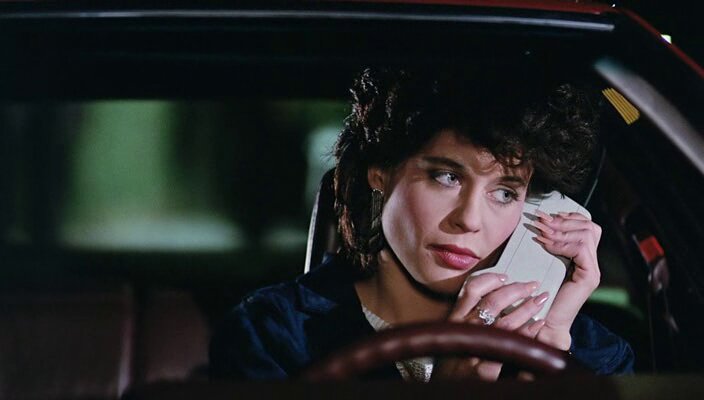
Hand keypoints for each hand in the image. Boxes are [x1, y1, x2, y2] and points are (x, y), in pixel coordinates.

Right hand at [434, 273, 548, 380]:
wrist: (444, 389)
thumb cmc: (450, 361)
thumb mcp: (453, 333)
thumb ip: (466, 315)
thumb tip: (489, 297)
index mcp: (456, 319)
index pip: (472, 290)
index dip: (490, 279)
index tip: (505, 276)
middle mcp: (464, 330)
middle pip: (492, 302)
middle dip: (516, 290)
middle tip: (532, 285)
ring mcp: (474, 349)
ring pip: (505, 321)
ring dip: (526, 308)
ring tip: (540, 300)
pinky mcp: (484, 370)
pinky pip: (510, 347)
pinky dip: (527, 332)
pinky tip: (538, 325)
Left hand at [532, 211, 601, 349]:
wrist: (544, 323)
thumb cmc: (539, 296)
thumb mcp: (542, 264)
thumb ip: (547, 247)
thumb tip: (540, 224)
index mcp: (582, 258)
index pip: (587, 226)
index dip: (569, 216)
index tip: (549, 215)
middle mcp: (591, 263)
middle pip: (589, 227)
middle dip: (563, 220)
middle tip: (542, 221)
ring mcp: (592, 270)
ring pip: (586, 234)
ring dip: (560, 230)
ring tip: (541, 232)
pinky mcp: (589, 277)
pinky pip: (580, 249)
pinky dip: (561, 243)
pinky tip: (546, 244)